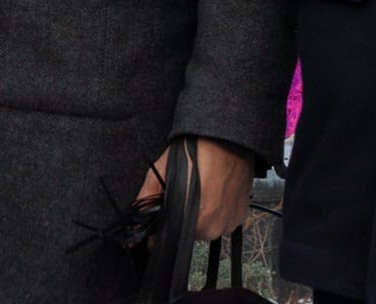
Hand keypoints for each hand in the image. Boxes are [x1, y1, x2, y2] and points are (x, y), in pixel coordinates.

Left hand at [135, 137, 252, 243]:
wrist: (227, 137)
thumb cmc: (196, 150)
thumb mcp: (163, 171)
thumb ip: (147, 199)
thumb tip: (135, 223)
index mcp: (188, 220)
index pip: (170, 238)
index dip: (163, 228)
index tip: (164, 216)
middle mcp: (210, 228)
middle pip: (190, 233)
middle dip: (184, 218)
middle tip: (186, 194)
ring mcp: (228, 223)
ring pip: (208, 228)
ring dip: (203, 214)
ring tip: (203, 190)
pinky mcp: (240, 216)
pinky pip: (225, 221)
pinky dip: (219, 211)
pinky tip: (216, 192)